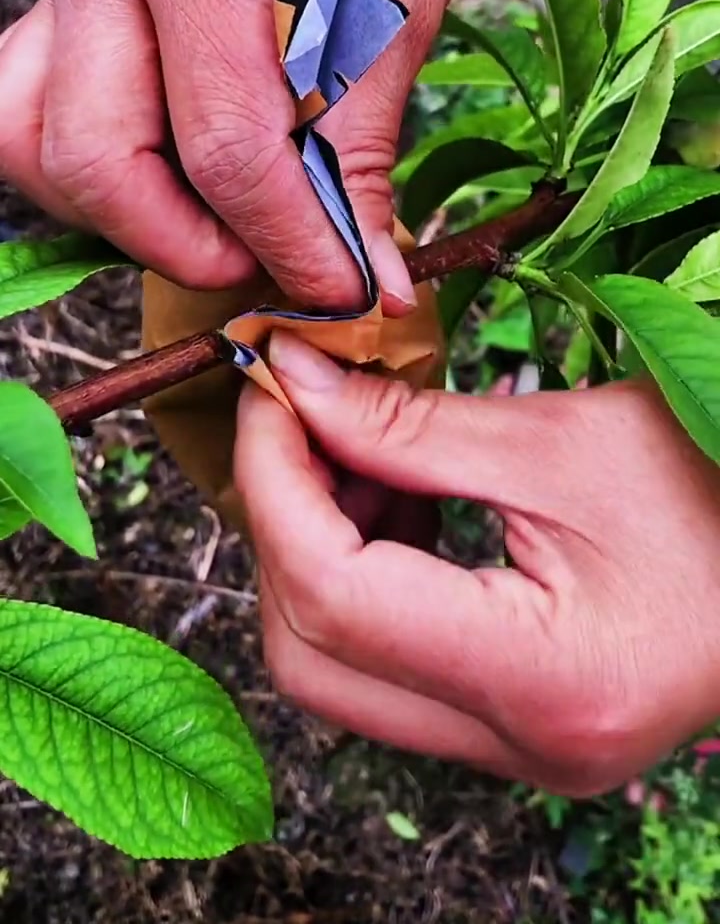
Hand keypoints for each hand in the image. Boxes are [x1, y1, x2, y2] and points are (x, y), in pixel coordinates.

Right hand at [0, 0, 476, 309]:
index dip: (288, 244)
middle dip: (188, 245)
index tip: (348, 292)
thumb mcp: (402, 16)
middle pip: (96, 159)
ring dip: (121, 215)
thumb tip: (364, 289)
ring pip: (31, 145)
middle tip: (275, 262)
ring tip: (220, 221)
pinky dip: (89, 171)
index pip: (226, 147)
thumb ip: (360, 159)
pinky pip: (31, 110)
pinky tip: (169, 179)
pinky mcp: (71, 1)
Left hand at [235, 332, 719, 795]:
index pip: (334, 595)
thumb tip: (294, 383)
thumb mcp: (563, 443)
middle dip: (284, 525)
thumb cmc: (719, 489)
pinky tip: (400, 501)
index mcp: (543, 682)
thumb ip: (411, 426)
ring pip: (338, 671)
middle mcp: (520, 748)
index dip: (278, 482)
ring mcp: (516, 752)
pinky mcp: (515, 726)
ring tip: (361, 452)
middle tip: (302, 420)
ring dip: (320, 551)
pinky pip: (390, 667)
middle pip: (312, 657)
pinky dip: (368, 578)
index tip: (270, 391)